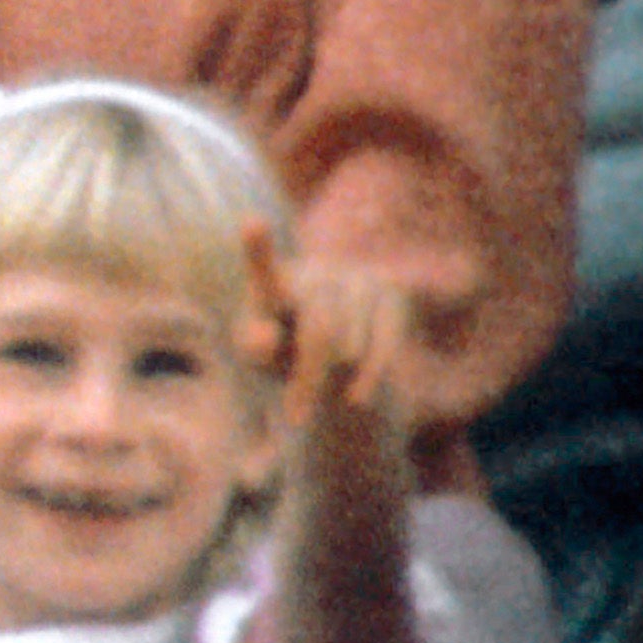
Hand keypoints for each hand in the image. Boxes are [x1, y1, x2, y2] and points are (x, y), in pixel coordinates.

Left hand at [242, 225, 421, 447]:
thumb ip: (256, 346)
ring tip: (327, 378)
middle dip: (308, 380)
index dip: (259, 251)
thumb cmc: (285, 355)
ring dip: (337, 377)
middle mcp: (316, 272)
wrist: (334, 354)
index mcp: (274, 285)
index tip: (251, 224)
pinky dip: (368, 379)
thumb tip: (262, 337)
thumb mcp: (262, 358)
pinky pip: (385, 347)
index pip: (265, 272)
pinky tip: (354, 398)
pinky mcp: (391, 292)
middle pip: (320, 335)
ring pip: (352, 346)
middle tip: (293, 418)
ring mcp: (356, 278)